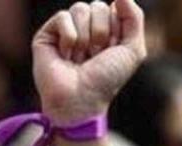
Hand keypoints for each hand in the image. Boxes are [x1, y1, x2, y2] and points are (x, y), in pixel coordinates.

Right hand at [32, 0, 146, 123]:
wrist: (81, 100)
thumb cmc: (106, 80)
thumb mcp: (132, 50)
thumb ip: (134, 18)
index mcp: (106, 30)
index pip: (114, 8)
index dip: (116, 31)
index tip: (110, 52)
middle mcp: (85, 28)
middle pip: (97, 5)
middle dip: (100, 33)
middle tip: (94, 56)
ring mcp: (65, 31)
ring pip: (80, 9)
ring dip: (84, 38)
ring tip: (79, 58)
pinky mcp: (46, 35)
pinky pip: (63, 17)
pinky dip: (69, 37)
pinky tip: (65, 55)